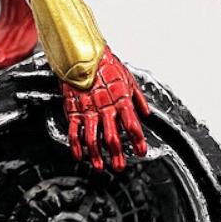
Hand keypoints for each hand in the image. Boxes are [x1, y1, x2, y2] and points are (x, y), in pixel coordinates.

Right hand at [62, 48, 149, 170]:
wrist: (82, 55)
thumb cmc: (106, 65)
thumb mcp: (128, 78)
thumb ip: (138, 98)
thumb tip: (146, 113)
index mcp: (121, 100)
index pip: (132, 125)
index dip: (138, 141)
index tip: (141, 151)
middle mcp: (105, 108)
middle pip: (113, 137)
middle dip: (117, 155)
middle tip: (119, 166)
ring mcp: (88, 111)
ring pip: (93, 139)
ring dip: (96, 156)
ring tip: (99, 166)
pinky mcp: (74, 110)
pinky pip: (74, 132)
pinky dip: (76, 146)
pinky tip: (79, 155)